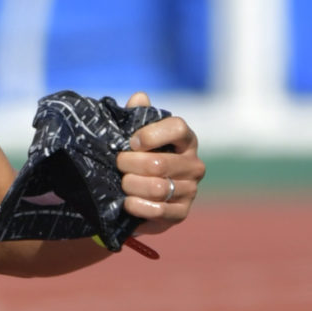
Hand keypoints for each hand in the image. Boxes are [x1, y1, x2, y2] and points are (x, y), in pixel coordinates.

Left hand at [117, 94, 202, 248]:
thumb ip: (137, 117)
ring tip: (122, 184)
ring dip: (133, 186)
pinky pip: (160, 210)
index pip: (178, 127)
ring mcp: (190, 190)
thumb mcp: (135, 137)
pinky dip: (139, 207)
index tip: (131, 142)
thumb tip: (140, 97)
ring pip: (159, 188)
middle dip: (131, 165)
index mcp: (186, 140)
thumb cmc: (138, 159)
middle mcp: (194, 164)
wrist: (138, 197)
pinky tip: (127, 203)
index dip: (151, 134)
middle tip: (118, 165)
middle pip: (160, 163)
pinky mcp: (182, 213)